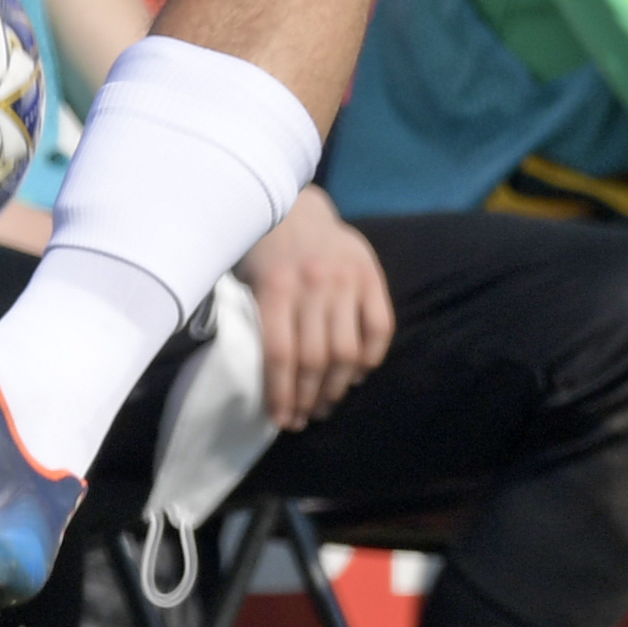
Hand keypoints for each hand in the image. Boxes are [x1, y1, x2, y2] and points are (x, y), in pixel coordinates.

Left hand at [237, 190, 394, 429]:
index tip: (281, 420)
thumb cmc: (262, 251)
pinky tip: (357, 375)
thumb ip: (259, 321)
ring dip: (338, 387)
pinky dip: (371, 358)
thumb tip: (272, 380)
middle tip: (304, 418)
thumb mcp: (247, 281)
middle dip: (308, 398)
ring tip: (327, 404)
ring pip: (347, 350)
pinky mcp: (371, 275)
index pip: (280, 355)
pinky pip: (380, 327)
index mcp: (275, 288)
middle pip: (314, 359)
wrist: (295, 206)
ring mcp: (346, 280)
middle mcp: (313, 285)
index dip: (281, 395)